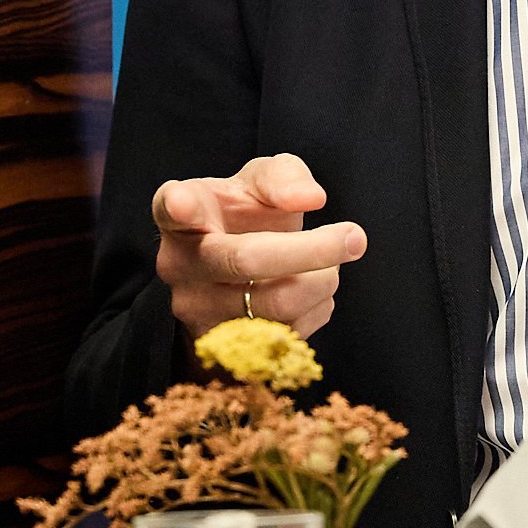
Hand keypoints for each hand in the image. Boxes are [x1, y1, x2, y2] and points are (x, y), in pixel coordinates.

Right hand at [153, 153, 365, 338]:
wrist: (236, 273)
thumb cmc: (245, 217)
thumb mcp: (261, 183)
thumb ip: (283, 177)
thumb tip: (311, 198)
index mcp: (180, 216)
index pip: (171, 207)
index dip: (178, 206)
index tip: (184, 202)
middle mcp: (179, 266)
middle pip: (247, 260)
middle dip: (313, 248)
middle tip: (355, 236)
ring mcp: (197, 312)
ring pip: (279, 303)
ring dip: (323, 280)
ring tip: (327, 262)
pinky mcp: (225, 350)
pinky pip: (291, 333)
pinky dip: (317, 307)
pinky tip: (308, 289)